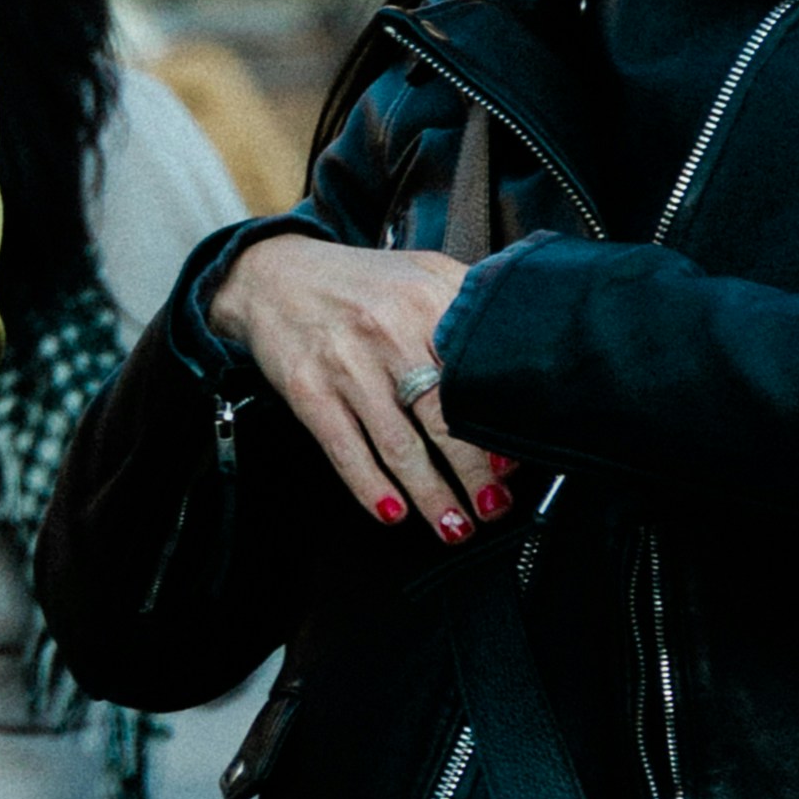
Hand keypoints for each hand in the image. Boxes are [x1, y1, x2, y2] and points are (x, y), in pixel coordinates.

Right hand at [218, 234, 515, 538]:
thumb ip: (471, 303)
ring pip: (398, 445)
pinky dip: (370, 487)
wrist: (272, 275)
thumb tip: (526, 354)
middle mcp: (388, 333)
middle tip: (494, 508)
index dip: (497, 423)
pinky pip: (345, 449)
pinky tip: (391, 511)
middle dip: (475, 474)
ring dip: (430, 494)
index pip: (475, 373)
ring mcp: (346, 365)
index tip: (514, 461)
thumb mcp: (422, 272)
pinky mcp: (308, 390)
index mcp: (426, 301)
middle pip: (443, 418)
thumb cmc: (357, 283)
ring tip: (453, 526)